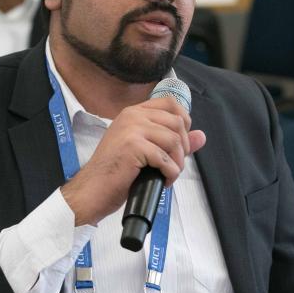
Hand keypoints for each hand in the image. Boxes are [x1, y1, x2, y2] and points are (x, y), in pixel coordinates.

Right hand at [60, 96, 206, 225]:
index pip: (170, 102)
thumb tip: (201, 136)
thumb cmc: (115, 173)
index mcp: (133, 113)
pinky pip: (166, 158)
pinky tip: (163, 180)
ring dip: (178, 162)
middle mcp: (132, 116)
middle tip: (174, 164)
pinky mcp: (133, 146)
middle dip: (183, 147)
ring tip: (168, 175)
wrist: (92, 190)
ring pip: (174, 140)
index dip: (184, 120)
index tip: (182, 140)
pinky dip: (170, 173)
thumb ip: (173, 141)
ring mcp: (132, 129)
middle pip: (177, 122)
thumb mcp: (145, 151)